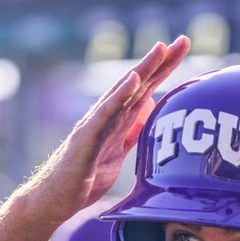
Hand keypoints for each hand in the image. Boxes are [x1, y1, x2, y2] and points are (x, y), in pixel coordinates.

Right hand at [25, 36, 190, 221]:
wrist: (56, 199)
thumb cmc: (83, 179)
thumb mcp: (117, 155)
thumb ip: (131, 134)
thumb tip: (149, 118)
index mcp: (117, 121)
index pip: (145, 90)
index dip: (164, 70)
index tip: (183, 50)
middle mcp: (107, 116)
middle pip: (138, 84)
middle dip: (161, 62)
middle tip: (184, 41)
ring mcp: (95, 124)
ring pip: (123, 92)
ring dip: (143, 70)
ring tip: (161, 50)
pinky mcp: (86, 137)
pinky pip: (105, 114)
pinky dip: (119, 96)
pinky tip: (132, 80)